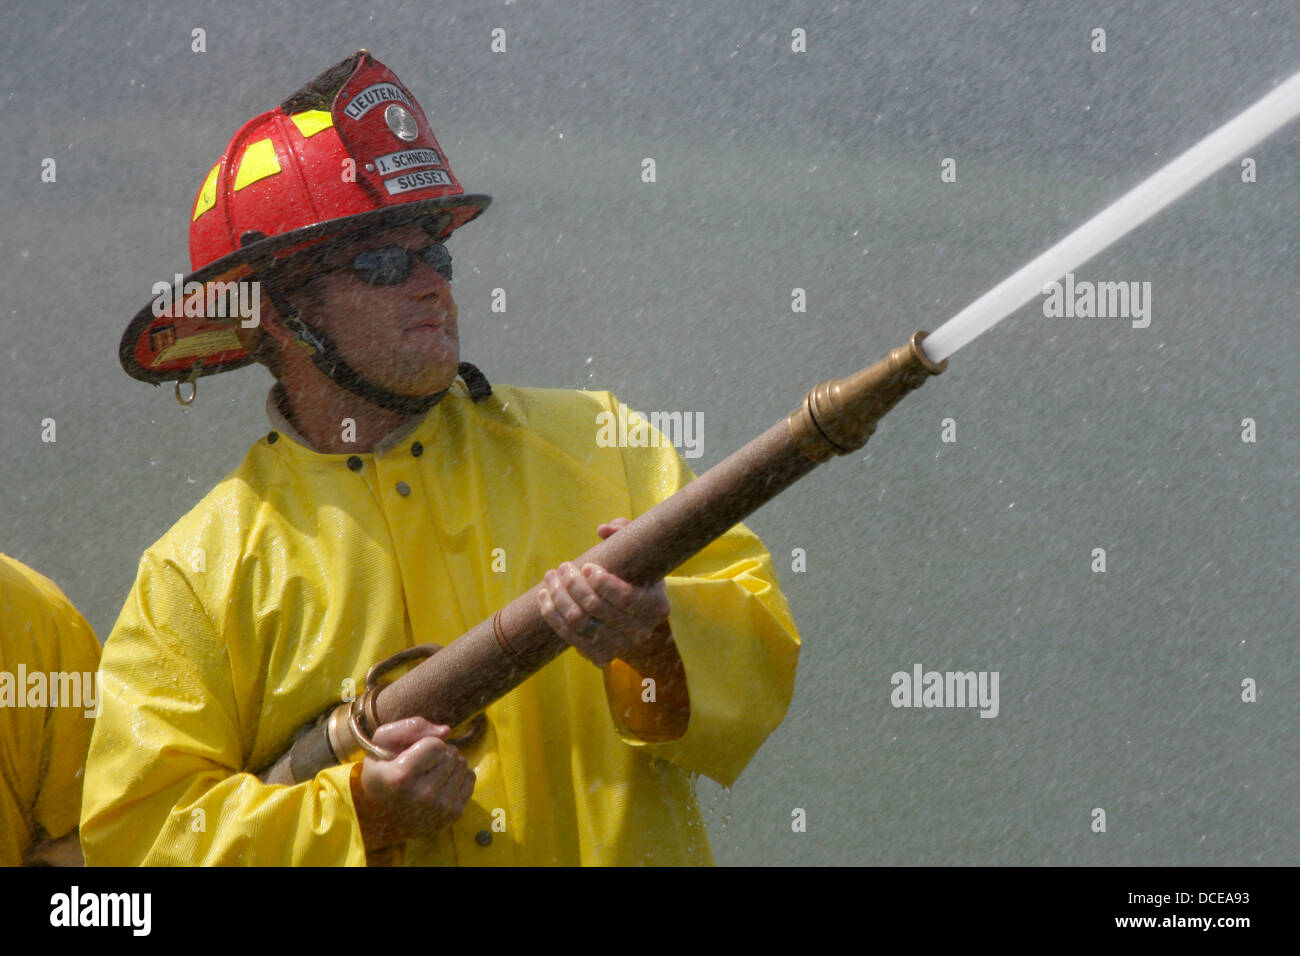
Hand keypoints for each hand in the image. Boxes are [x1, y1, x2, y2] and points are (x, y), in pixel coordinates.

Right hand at [350, 717, 474, 850]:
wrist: (381, 820)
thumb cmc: (381, 775)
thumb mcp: (381, 744)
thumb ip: (410, 727)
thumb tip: (446, 731)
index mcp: (400, 777)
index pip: (436, 745)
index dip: (426, 743)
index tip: (413, 754)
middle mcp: (422, 795)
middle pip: (451, 753)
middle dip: (439, 752)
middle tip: (422, 765)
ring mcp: (440, 808)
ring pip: (463, 764)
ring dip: (449, 763)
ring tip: (430, 774)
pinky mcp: (453, 814)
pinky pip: (470, 779)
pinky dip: (458, 777)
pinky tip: (440, 784)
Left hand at [537, 518, 671, 667]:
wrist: (633, 612)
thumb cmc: (635, 574)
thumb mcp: (637, 552)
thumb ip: (625, 532)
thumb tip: (603, 530)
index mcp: (656, 607)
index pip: (626, 597)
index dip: (602, 582)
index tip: (586, 566)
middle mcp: (641, 632)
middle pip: (596, 608)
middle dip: (574, 584)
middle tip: (564, 567)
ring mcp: (620, 647)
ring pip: (579, 621)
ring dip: (559, 597)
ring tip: (551, 577)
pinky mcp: (599, 657)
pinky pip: (569, 636)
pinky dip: (552, 615)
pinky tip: (544, 596)